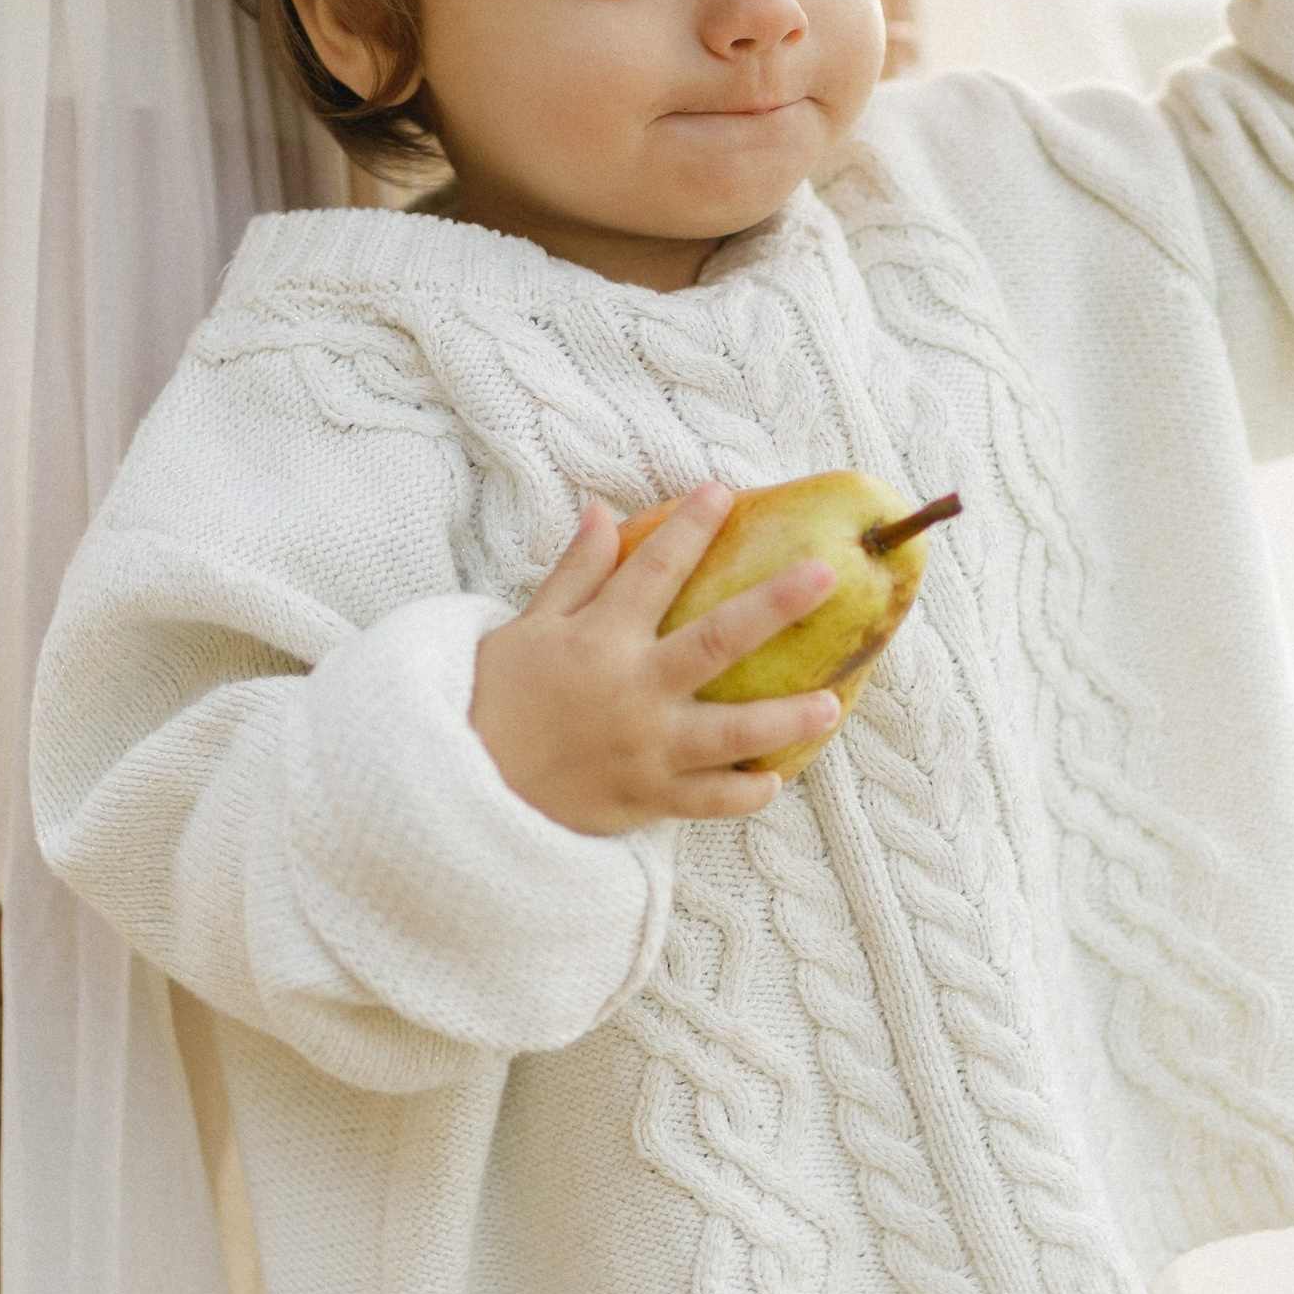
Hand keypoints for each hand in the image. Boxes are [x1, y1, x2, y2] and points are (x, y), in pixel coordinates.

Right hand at [470, 483, 841, 833]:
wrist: (462, 790)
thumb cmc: (494, 703)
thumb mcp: (525, 628)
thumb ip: (575, 574)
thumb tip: (604, 513)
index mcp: (600, 638)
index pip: (654, 570)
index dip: (691, 527)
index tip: (724, 492)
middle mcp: (632, 689)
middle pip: (717, 640)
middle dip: (775, 605)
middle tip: (826, 576)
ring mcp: (644, 748)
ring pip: (730, 731)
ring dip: (784, 717)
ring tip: (831, 706)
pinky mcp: (644, 799)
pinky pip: (705, 800)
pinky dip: (740, 793)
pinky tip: (773, 780)